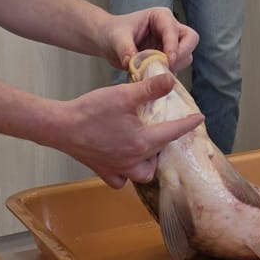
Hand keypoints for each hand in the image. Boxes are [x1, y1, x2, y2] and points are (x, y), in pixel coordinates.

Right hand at [48, 75, 201, 189]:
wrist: (60, 126)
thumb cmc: (91, 110)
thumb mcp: (123, 94)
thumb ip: (150, 89)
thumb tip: (172, 80)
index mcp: (142, 142)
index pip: (172, 133)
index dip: (187, 124)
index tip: (199, 118)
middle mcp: (133, 160)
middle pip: (159, 158)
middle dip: (167, 147)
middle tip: (167, 131)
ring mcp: (117, 168)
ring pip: (143, 173)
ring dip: (150, 163)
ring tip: (149, 147)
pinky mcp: (103, 171)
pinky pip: (122, 180)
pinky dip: (127, 173)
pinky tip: (126, 161)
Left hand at [102, 5, 198, 74]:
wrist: (107, 40)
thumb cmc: (113, 32)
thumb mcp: (117, 38)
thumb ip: (125, 49)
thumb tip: (131, 62)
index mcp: (160, 17)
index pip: (174, 30)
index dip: (173, 46)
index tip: (168, 61)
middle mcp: (170, 28)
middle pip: (190, 39)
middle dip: (182, 54)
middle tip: (169, 67)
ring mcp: (170, 44)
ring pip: (186, 55)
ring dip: (176, 66)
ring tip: (156, 74)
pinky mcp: (167, 58)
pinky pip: (176, 67)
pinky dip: (168, 74)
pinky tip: (155, 79)